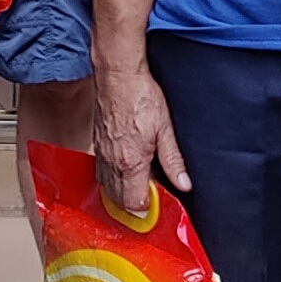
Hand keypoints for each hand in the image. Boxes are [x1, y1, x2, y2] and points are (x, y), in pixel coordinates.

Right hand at [92, 56, 191, 221]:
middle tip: (154, 192)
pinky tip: (126, 169)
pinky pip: (101, 173)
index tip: (161, 199)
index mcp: (130, 162)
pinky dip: (113, 179)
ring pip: (108, 189)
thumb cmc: (140, 96)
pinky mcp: (96, 145)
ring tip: (141, 182)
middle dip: (136, 203)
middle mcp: (112, 163)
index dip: (149, 206)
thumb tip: (184, 183)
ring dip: (123, 192)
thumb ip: (174, 160)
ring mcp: (101, 154)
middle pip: (119, 201)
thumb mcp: (165, 128)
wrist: (117, 75)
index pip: (135, 203)